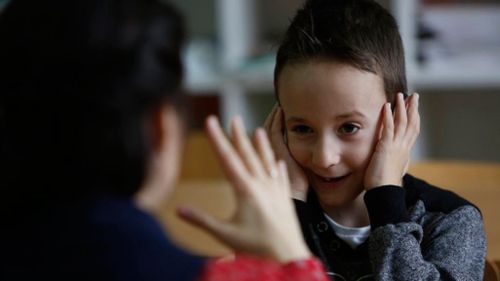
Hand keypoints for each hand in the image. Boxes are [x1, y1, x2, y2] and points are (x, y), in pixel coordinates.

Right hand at [178, 115, 310, 262]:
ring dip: (261, 146)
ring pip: (267, 162)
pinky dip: (278, 167)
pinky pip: (281, 178)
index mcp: (245, 190)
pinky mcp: (285, 200)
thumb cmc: (256, 249)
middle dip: (238, 135)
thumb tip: (178, 209)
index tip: (211, 121)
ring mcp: (276, 191)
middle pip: (248, 155)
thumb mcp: (225, 235)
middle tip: (234, 118)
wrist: (287, 259)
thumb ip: (201, 220)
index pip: (227, 159)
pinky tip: (279, 162)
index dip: (217, 139)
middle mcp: (262, 186)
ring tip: (259, 130)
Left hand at [364, 93, 419, 189]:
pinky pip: (389, 129)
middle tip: (415, 96)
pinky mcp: (386, 148)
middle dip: (413, 108)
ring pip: (402, 123)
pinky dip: (389, 116)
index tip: (414, 108)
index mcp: (405, 152)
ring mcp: (396, 147)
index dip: (414, 118)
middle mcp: (403, 148)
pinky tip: (387, 106)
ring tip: (400, 95)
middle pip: (412, 124)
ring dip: (402, 107)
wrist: (384, 193)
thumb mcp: (392, 169)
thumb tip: (395, 161)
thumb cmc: (384, 185)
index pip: (412, 131)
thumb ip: (394, 161)